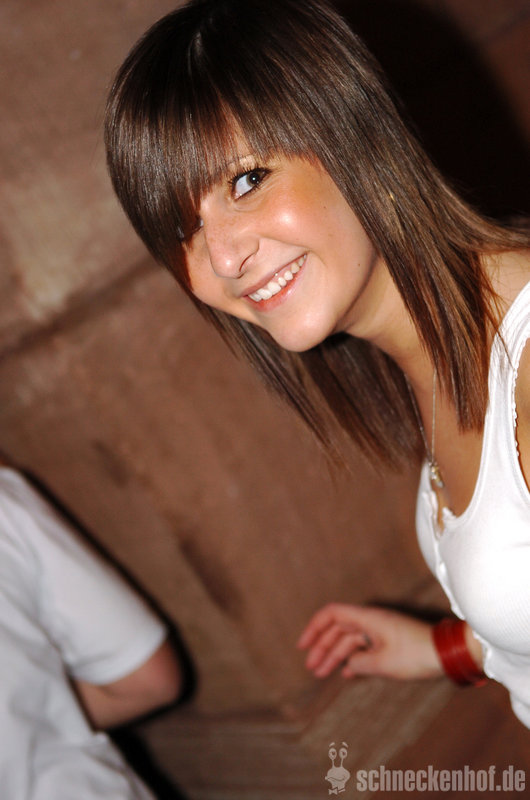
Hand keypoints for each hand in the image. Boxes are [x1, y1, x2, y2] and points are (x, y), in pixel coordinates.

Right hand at [297, 603, 442, 680]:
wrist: (446, 653)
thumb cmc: (417, 654)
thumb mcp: (383, 663)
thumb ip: (359, 663)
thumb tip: (348, 665)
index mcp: (367, 618)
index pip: (332, 614)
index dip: (314, 627)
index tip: (303, 645)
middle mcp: (371, 621)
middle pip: (338, 629)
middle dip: (322, 647)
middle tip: (311, 667)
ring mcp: (380, 631)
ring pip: (350, 641)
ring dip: (335, 656)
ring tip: (322, 674)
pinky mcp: (388, 641)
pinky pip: (363, 647)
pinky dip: (352, 659)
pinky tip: (346, 673)